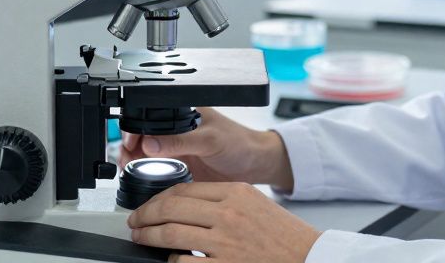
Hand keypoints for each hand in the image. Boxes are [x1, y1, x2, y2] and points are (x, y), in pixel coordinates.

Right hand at [119, 107, 293, 188]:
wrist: (254, 165)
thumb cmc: (239, 143)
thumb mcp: (209, 139)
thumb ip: (181, 141)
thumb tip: (151, 144)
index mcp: (183, 110)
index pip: (150, 113)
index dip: (135, 127)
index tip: (130, 142)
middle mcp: (176, 128)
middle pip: (141, 133)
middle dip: (129, 145)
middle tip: (126, 158)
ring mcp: (175, 146)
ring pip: (143, 151)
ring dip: (133, 160)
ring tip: (129, 168)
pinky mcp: (177, 165)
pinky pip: (154, 168)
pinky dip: (144, 173)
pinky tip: (141, 178)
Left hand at [127, 182, 319, 261]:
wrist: (309, 259)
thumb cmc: (284, 236)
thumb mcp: (254, 204)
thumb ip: (222, 200)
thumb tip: (185, 205)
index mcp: (235, 193)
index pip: (183, 190)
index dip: (158, 198)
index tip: (148, 205)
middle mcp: (228, 214)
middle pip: (171, 208)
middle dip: (145, 215)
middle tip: (135, 221)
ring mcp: (225, 242)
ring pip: (170, 234)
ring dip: (148, 236)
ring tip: (141, 238)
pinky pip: (183, 262)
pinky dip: (171, 260)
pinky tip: (170, 259)